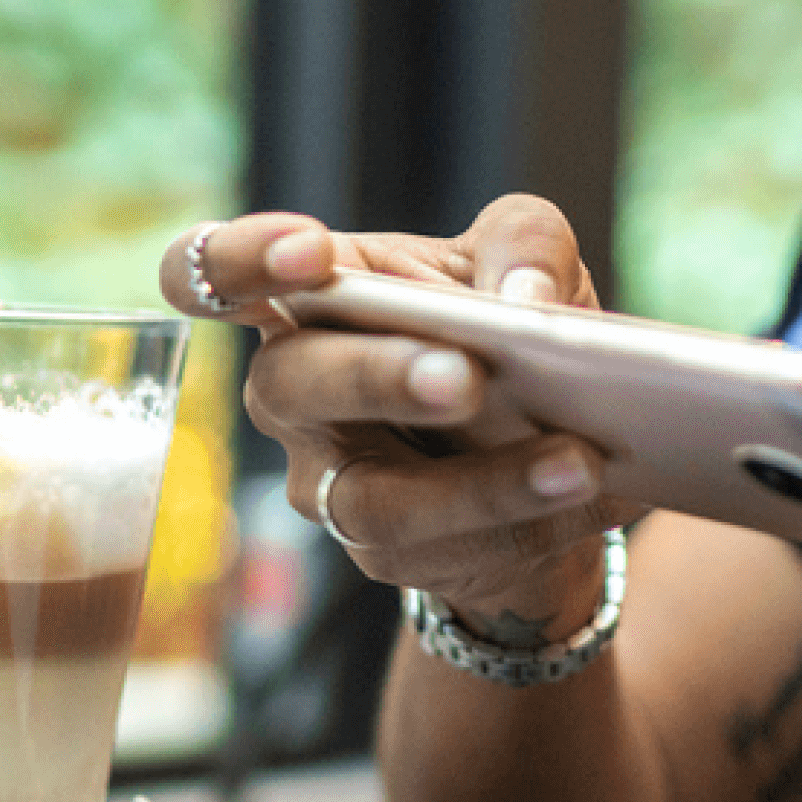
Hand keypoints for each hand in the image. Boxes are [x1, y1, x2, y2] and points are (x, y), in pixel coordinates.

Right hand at [161, 196, 637, 628]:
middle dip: (379, 377)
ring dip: (481, 483)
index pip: (208, 270)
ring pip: (374, 500)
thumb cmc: (505, 333)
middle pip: (289, 384)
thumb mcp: (525, 263)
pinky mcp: (386, 557)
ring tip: (575, 457)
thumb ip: (526, 245)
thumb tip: (522, 297)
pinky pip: (448, 550)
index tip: (307, 254)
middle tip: (464, 375)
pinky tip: (593, 489)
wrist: (549, 452)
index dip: (236, 260)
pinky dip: (530, 519)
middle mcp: (292, 393)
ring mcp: (328, 483)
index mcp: (305, 299)